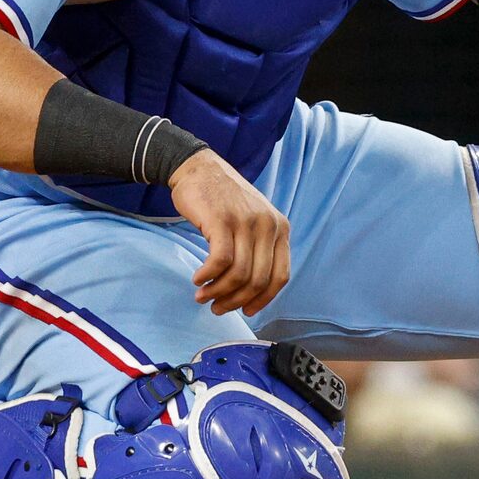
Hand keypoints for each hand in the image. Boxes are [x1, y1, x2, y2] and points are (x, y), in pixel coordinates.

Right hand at [170, 149, 291, 316]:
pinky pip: (219, 261)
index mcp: (280, 228)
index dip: (263, 300)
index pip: (281, 277)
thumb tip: (252, 293)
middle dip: (236, 301)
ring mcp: (246, 221)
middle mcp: (268, 225)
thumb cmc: (222, 200)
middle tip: (217, 307)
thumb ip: (259, 249)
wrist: (198, 167)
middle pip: (258, 280)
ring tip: (203, 296)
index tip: (246, 310)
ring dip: (218, 292)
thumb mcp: (253, 220)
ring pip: (239, 274)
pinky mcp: (221, 220)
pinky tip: (197, 279)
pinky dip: (208, 277)